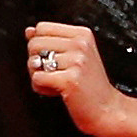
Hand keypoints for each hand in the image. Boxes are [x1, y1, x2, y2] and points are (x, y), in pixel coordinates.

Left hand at [23, 20, 128, 136]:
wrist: (107, 109)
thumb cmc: (90, 85)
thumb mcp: (74, 56)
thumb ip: (52, 41)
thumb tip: (29, 31)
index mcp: (82, 34)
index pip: (42, 27)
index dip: (40, 45)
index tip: (53, 59)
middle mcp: (80, 45)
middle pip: (35, 43)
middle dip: (36, 61)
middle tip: (51, 73)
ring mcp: (76, 62)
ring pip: (33, 62)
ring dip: (38, 77)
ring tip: (54, 83)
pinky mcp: (69, 80)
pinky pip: (37, 78)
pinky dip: (40, 88)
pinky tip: (55, 91)